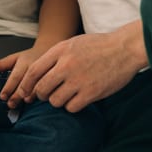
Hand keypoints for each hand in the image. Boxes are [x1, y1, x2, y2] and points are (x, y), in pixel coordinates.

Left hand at [0, 47, 42, 102]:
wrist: (47, 51)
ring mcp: (45, 71)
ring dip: (30, 95)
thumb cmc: (30, 57)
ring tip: (24, 101)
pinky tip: (36, 98)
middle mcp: (35, 66)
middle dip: (17, 95)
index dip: (8, 88)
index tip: (3, 96)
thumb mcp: (15, 58)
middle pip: (25, 82)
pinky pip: (47, 86)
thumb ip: (3, 64)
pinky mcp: (52, 76)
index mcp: (24, 61)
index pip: (15, 76)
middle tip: (11, 103)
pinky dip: (41, 93)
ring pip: (37, 85)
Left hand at [8, 21, 147, 111]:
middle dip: (42, 95)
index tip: (26, 92)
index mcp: (61, 50)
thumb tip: (37, 74)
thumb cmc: (100, 46)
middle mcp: (67, 65)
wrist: (126, 48)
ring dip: (59, 100)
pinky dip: (73, 105)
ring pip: (55, 101)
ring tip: (69, 94)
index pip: (33, 71)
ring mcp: (79, 80)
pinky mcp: (91, 93)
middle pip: (42, 89)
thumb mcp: (74, 43)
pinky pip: (71, 107)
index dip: (26, 85)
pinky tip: (80, 98)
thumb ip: (56, 56)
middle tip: (48, 94)